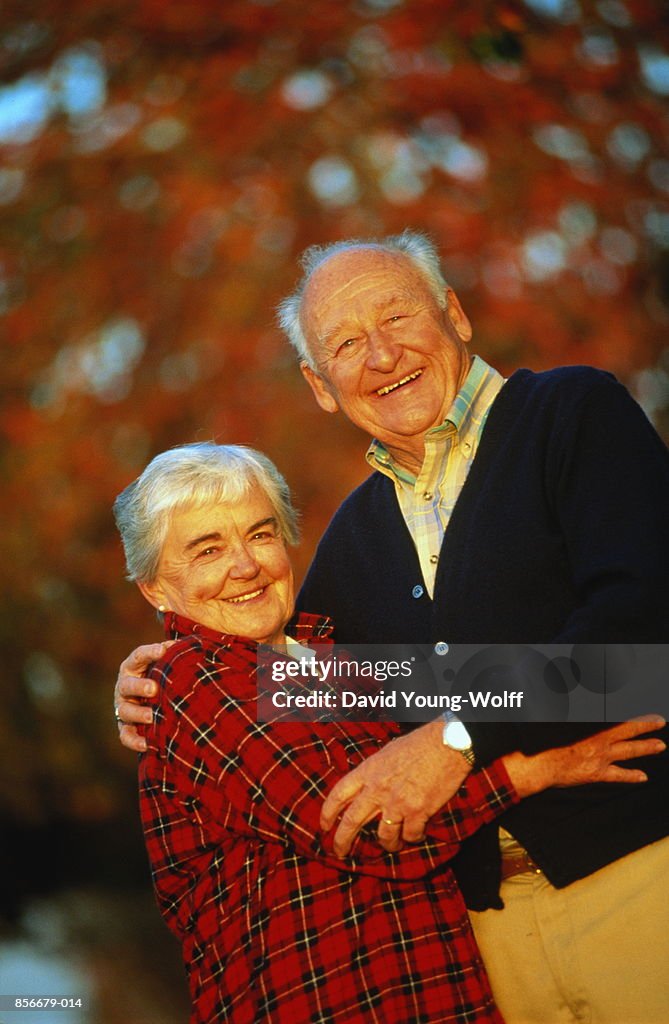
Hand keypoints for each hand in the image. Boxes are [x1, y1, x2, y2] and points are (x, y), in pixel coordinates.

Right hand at [114, 642, 173, 751]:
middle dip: (139, 687)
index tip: (164, 650)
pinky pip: (125, 735)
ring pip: (125, 711)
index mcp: (135, 665)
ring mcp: (123, 706)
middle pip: (127, 685)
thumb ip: (178, 654)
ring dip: (138, 714)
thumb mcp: (170, 663)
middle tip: (154, 689)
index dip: (150, 652)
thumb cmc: (166, 675)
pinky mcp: (125, 726)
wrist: (155, 697)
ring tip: (153, 716)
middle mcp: (125, 685)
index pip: (139, 655)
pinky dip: (134, 740)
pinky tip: (147, 743)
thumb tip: (197, 645)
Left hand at [320, 720, 470, 855]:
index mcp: (368, 771)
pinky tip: (417, 834)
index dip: (327, 813)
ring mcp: (397, 802)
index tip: (324, 826)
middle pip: (351, 821)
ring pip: (383, 836)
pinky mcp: (418, 812)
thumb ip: (374, 772)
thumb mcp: (387, 753)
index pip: (338, 795)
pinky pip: (410, 835)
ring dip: (387, 844)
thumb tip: (368, 786)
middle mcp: (378, 789)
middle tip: (340, 852)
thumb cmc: (419, 744)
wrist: (446, 744)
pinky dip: (413, 838)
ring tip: (391, 845)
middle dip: (342, 841)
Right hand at [507, 716, 666, 796]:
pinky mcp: (597, 774)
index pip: (616, 720)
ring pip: (628, 751)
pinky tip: (643, 777)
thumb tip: (582, 712)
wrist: (541, 765)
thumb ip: (575, 721)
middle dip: (645, 726)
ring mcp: (600, 759)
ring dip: (645, 748)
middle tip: (660, 722)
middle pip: (627, 732)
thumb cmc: (547, 744)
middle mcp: (599, 743)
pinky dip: (631, 775)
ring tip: (660, 746)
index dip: (632, 715)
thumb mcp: (562, 726)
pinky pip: (618, 775)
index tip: (643, 710)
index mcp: (591, 730)